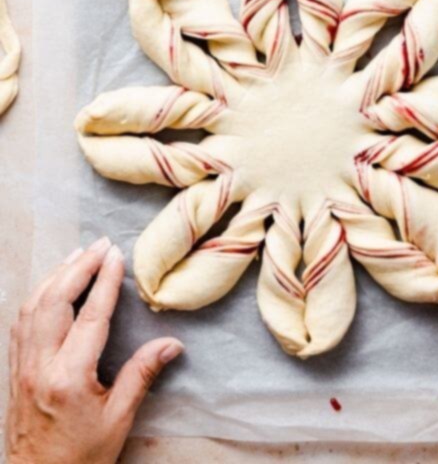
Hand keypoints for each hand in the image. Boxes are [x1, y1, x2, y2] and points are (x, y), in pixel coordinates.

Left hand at [6, 238, 183, 463]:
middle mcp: (39, 367)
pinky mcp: (15, 372)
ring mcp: (22, 368)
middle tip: (99, 245)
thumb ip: (141, 374)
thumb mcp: (119, 418)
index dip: (105, 283)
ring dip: (54, 278)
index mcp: (69, 378)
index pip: (90, 318)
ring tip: (77, 256)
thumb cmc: (82, 456)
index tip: (116, 256)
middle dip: (77, 268)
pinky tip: (50, 289)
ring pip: (31, 308)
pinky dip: (37, 298)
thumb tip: (172, 343)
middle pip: (53, 302)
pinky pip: (20, 324)